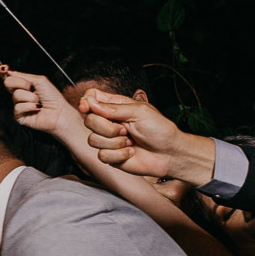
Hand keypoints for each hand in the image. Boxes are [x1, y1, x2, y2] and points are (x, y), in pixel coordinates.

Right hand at [0, 65, 82, 137]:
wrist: (58, 112)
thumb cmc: (52, 97)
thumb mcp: (39, 80)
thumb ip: (23, 75)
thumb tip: (9, 71)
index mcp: (23, 85)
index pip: (8, 77)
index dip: (2, 72)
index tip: (3, 68)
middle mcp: (19, 94)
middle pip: (8, 82)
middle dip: (21, 83)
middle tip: (32, 88)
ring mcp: (18, 105)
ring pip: (16, 95)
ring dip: (30, 97)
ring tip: (38, 101)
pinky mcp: (18, 116)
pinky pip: (18, 107)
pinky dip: (29, 106)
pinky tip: (36, 108)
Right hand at [81, 89, 215, 183]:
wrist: (168, 154)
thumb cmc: (159, 130)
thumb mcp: (139, 111)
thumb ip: (113, 108)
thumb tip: (91, 103)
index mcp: (115, 107)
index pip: (92, 99)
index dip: (85, 102)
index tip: (86, 107)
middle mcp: (109, 122)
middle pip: (89, 120)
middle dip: (106, 127)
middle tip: (125, 129)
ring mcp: (108, 140)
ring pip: (93, 140)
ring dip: (115, 142)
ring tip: (130, 141)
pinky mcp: (110, 156)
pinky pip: (102, 155)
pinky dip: (119, 154)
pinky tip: (131, 152)